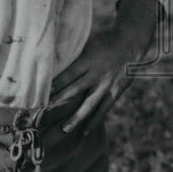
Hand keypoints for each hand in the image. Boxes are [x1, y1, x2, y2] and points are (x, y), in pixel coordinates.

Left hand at [51, 0, 160, 134]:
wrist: (131, 42)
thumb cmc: (105, 40)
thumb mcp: (88, 42)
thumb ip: (73, 54)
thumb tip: (53, 61)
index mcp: (88, 59)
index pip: (67, 75)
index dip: (54, 86)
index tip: (41, 95)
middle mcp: (96, 74)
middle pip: (74, 91)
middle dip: (58, 102)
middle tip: (43, 114)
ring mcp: (106, 85)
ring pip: (89, 104)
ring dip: (76, 117)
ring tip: (64, 129)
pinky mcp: (116, 91)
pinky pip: (104, 109)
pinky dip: (94, 120)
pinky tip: (85, 131)